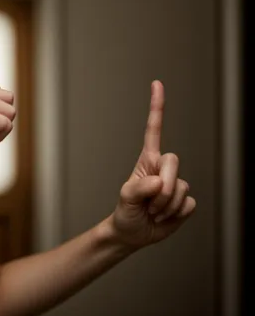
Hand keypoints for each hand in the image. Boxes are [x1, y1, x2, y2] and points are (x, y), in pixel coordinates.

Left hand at [110, 81, 196, 249]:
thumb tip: (159, 182)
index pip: (154, 130)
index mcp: (147, 161)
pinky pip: (189, 204)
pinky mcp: (185, 201)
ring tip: (153, 211)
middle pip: (174, 163)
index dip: (157, 107)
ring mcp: (176, 184)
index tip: (157, 83)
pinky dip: (176, 214)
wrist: (133, 233)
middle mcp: (163, 169)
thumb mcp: (125, 199)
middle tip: (150, 203)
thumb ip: (138, 189)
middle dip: (163, 186)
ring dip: (166, 206)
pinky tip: (165, 216)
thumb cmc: (125, 212)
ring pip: (182, 188)